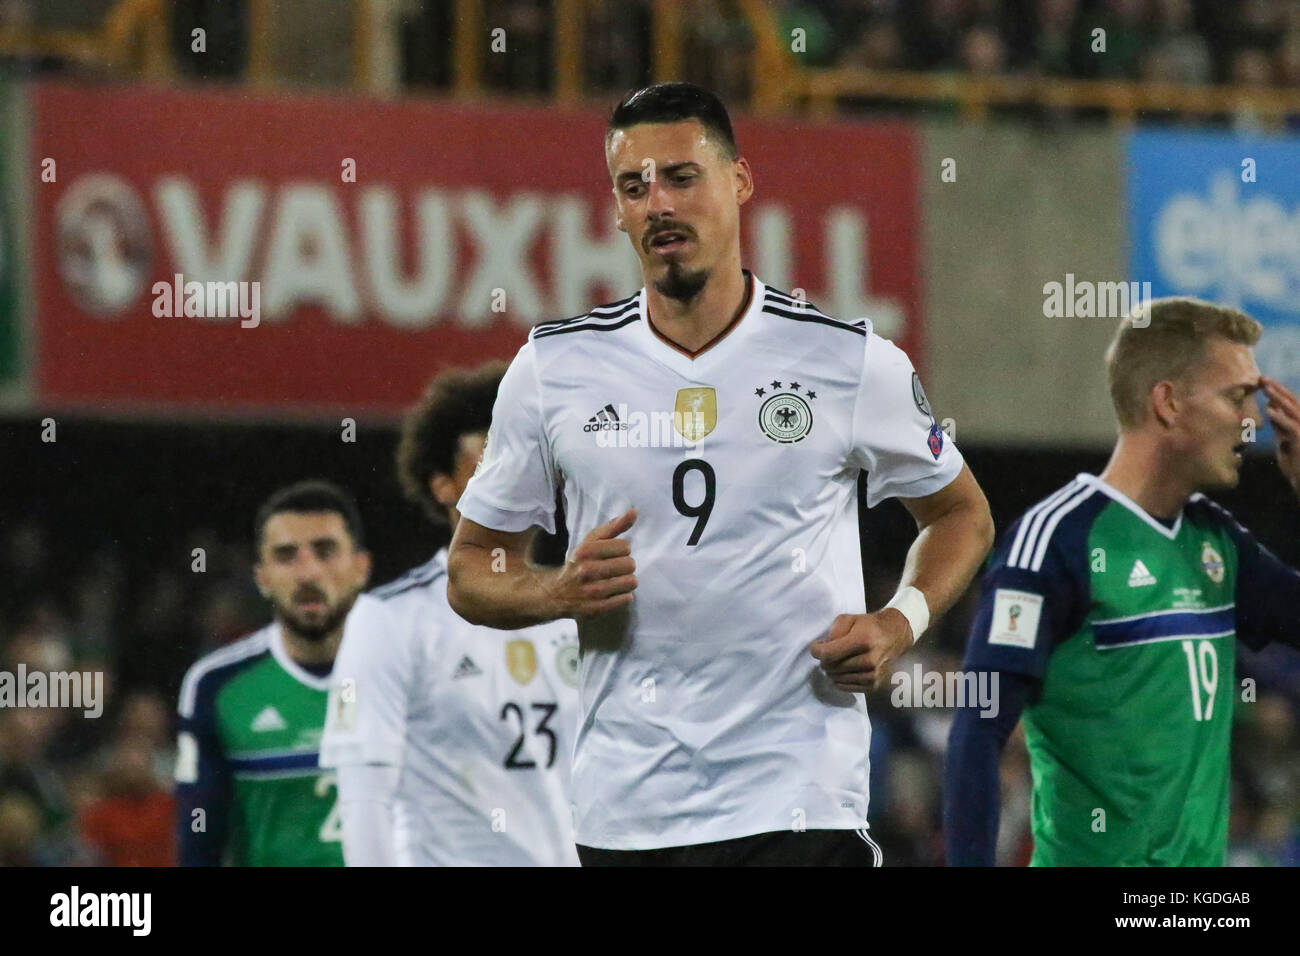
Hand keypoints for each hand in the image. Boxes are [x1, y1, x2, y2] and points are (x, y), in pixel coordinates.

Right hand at [548, 509, 637, 617]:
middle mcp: (586, 571)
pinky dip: (624, 595)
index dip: (623, 550)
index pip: (625, 546)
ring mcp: (591, 591)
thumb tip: (634, 512)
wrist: (556, 593)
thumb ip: (613, 526)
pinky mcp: (596, 608)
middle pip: (630, 564)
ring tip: (616, 580)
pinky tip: (614, 592)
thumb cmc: (579, 563)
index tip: (614, 554)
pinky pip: (626, 599)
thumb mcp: (590, 542)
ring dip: (627, 581)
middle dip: (626, 566)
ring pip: (631, 582)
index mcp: (585, 551)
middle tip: (615, 569)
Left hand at [809, 609, 912, 692]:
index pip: (829, 654)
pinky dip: (839, 680)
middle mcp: (870, 660)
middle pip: (832, 667)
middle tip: (827, 653)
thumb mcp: (849, 619)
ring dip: (831, 670)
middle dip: (824, 660)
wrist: (895, 636)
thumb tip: (822, 649)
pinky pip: (846, 687)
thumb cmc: (868, 626)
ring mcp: (873, 675)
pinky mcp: (874, 685)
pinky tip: (841, 670)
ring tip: (836, 660)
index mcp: (863, 640)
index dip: (817, 651)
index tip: (815, 648)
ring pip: (837, 678)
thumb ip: (833, 632)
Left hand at [1262, 376, 1299, 494]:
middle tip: (1262, 377)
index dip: (1277, 391)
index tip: (1262, 382)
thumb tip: (1271, 410)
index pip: (1289, 404)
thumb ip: (1279, 426)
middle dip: (1277, 389)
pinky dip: (1280, 417)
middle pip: (1292, 402)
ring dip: (1278, 397)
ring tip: (1265, 387)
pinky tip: (1269, 410)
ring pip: (1292, 410)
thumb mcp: (1284, 441)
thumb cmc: (1295, 463)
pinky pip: (1292, 427)